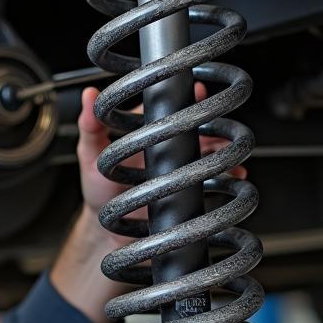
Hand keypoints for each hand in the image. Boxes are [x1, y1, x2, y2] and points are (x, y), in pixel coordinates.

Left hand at [76, 83, 246, 229]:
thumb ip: (90, 127)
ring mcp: (183, 167)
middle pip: (198, 125)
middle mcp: (169, 146)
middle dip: (210, 121)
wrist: (112, 232)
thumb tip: (89, 95)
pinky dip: (232, 175)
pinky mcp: (194, 189)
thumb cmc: (99, 191)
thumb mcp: (89, 156)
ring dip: (223, 146)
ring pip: (213, 148)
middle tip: (210, 125)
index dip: (183, 95)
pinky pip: (220, 179)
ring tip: (222, 148)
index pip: (169, 105)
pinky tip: (234, 173)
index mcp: (147, 131)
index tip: (193, 90)